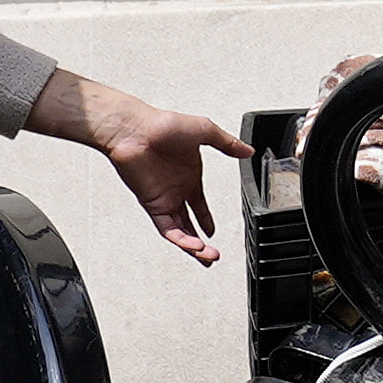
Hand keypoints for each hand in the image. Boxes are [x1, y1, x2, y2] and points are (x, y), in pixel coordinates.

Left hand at [32, 71, 250, 262]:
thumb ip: (227, 144)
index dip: (206, 219)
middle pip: (190, 224)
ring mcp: (164, 199)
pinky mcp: (153, 205)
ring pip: (180, 231)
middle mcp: (176, 191)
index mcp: (189, 176)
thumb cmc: (163, 125)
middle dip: (201, 242)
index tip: (212, 231)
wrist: (135, 130)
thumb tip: (248, 150)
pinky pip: (168, 228)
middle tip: (212, 256)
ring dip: (193, 246)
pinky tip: (193, 246)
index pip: (199, 205)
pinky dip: (181, 239)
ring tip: (207, 257)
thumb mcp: (205, 131)